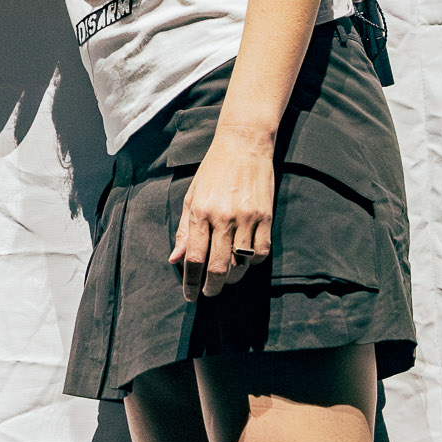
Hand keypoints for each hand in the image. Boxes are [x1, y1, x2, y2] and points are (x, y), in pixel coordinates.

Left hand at [169, 128, 274, 300]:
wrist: (243, 145)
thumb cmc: (213, 171)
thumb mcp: (191, 196)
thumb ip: (185, 230)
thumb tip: (175, 259)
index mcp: (200, 212)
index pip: (194, 258)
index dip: (191, 282)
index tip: (190, 295)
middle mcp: (223, 217)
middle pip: (218, 267)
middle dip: (212, 287)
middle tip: (209, 293)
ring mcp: (247, 218)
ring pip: (241, 263)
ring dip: (232, 278)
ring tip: (225, 278)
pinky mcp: (266, 216)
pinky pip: (261, 252)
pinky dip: (253, 263)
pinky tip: (245, 261)